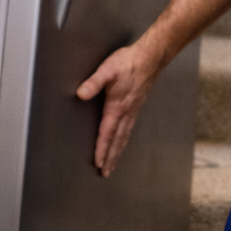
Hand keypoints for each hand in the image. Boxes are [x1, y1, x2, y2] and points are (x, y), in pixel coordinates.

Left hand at [77, 43, 159, 176]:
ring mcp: (133, 110)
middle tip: (106, 172)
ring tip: (113, 163)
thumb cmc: (128, 62)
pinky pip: (129, 129)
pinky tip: (123, 142)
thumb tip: (81, 93)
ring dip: (118, 151)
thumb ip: (93, 82)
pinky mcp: (136, 106)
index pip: (107, 133)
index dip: (102, 149)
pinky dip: (124, 140)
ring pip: (124, 137)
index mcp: (117, 106)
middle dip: (111, 157)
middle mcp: (126, 112)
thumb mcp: (107, 70)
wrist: (149, 58)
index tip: (98, 162)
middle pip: (117, 140)